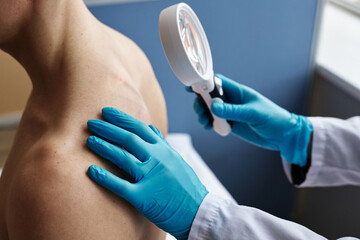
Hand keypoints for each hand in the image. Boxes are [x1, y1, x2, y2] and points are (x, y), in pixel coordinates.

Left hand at [86, 107, 207, 239]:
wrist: (198, 212)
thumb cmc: (186, 186)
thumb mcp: (177, 160)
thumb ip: (162, 144)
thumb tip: (150, 127)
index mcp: (165, 150)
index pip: (140, 128)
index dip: (122, 119)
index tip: (106, 112)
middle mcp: (158, 160)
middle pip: (129, 139)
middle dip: (108, 129)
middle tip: (91, 123)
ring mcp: (152, 177)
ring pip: (123, 157)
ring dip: (104, 147)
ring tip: (89, 141)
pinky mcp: (145, 197)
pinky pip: (121, 185)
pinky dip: (105, 178)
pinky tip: (92, 171)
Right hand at [192, 74, 312, 165]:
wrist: (283, 136)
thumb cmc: (273, 118)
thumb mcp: (253, 114)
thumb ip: (233, 111)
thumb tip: (214, 107)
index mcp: (238, 92)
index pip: (217, 82)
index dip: (203, 82)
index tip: (191, 85)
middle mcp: (232, 101)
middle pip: (209, 97)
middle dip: (200, 102)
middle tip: (200, 110)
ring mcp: (230, 113)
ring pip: (210, 110)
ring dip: (203, 114)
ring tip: (204, 121)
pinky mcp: (231, 124)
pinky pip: (215, 122)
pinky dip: (209, 124)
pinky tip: (210, 127)